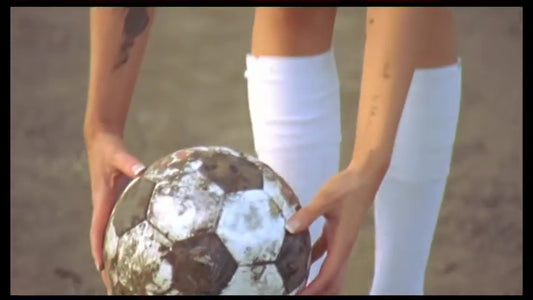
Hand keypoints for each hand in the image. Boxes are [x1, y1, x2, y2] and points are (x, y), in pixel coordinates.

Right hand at [85, 131, 144, 293]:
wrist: (103, 141)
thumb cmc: (110, 150)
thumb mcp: (118, 156)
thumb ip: (130, 163)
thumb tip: (142, 171)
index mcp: (102, 201)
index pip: (97, 230)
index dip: (99, 249)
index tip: (102, 267)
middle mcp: (105, 207)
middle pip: (104, 240)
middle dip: (107, 263)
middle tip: (115, 285)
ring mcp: (111, 206)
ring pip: (111, 236)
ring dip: (115, 255)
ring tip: (125, 278)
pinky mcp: (118, 202)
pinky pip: (120, 226)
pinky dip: (124, 241)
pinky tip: (137, 250)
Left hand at [285, 166, 383, 294]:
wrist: (364, 176)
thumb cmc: (347, 187)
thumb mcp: (325, 199)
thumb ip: (307, 214)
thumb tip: (289, 228)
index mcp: (342, 243)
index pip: (328, 275)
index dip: (314, 289)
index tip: (299, 296)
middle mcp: (343, 247)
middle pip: (333, 280)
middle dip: (319, 292)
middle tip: (299, 296)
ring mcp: (341, 241)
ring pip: (331, 270)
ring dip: (319, 281)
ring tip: (299, 286)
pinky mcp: (337, 233)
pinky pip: (325, 255)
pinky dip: (314, 264)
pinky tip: (300, 263)